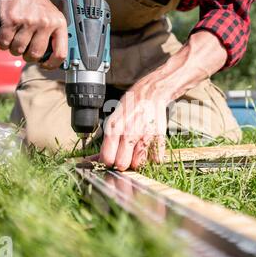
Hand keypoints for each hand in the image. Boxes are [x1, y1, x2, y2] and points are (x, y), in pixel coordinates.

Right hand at [0, 0, 66, 68]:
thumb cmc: (36, 2)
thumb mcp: (53, 17)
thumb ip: (53, 36)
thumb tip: (51, 60)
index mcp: (59, 24)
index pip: (60, 54)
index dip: (52, 64)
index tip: (45, 65)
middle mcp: (45, 23)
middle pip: (35, 55)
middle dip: (28, 57)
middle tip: (26, 50)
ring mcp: (28, 21)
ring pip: (18, 50)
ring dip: (14, 49)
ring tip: (15, 40)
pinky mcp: (12, 19)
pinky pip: (5, 42)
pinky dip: (3, 43)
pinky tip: (6, 37)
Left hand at [99, 30, 227, 170]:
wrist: (154, 91)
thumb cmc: (133, 103)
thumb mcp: (114, 117)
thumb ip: (108, 138)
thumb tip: (97, 157)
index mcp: (115, 128)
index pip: (107, 158)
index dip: (107, 161)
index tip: (110, 159)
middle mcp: (129, 133)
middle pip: (122, 164)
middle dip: (121, 163)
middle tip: (124, 156)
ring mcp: (145, 136)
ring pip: (138, 164)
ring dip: (137, 161)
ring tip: (136, 151)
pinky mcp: (159, 138)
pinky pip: (155, 159)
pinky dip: (152, 157)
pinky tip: (148, 148)